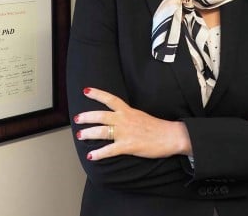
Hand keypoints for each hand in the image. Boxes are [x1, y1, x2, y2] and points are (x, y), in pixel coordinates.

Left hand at [74, 87, 191, 160]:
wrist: (170, 136)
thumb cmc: (157, 127)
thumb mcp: (140, 116)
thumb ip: (127, 116)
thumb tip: (117, 118)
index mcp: (128, 111)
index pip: (110, 99)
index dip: (97, 94)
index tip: (86, 91)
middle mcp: (124, 119)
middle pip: (101, 115)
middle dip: (87, 117)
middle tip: (76, 118)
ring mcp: (125, 132)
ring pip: (102, 131)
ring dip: (89, 133)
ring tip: (80, 135)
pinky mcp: (128, 146)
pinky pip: (110, 150)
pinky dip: (99, 153)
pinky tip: (91, 156)